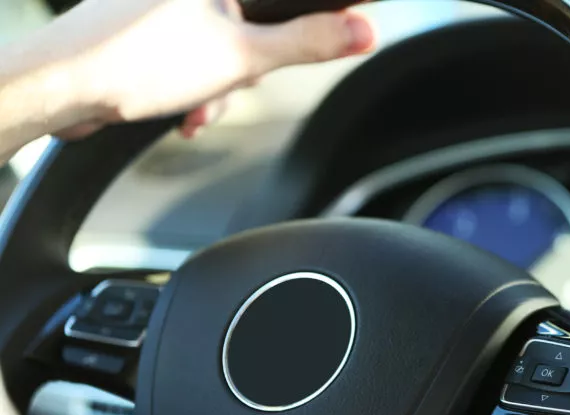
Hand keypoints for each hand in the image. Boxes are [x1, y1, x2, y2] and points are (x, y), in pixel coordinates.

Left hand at [37, 0, 374, 137]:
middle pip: (251, 18)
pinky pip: (190, 50)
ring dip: (219, 83)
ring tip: (198, 103)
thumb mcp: (244, 57)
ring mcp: (162, 2)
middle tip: (235, 82)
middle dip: (247, 64)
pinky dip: (194, 81)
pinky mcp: (144, 24)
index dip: (307, 19)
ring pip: (220, 40)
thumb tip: (362, 29)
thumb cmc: (136, 60)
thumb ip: (307, 42)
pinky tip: (183, 105)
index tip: (339, 27)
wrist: (62, 85)